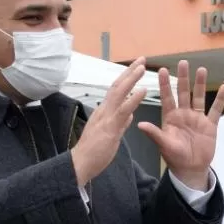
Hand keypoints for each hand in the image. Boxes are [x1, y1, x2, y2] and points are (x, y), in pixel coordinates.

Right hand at [71, 57, 151, 185]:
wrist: (81, 164)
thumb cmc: (94, 152)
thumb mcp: (110, 134)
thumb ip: (121, 123)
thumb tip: (130, 115)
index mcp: (104, 112)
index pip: (116, 90)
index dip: (126, 78)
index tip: (137, 68)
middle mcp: (104, 110)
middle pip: (117, 85)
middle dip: (130, 71)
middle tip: (142, 59)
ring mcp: (106, 117)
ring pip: (119, 92)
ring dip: (131, 78)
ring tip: (142, 67)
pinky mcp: (110, 127)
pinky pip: (123, 110)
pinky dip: (133, 98)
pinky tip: (142, 89)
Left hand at [137, 60, 223, 190]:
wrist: (191, 169)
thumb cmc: (175, 157)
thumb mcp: (164, 145)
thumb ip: (154, 133)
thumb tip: (139, 124)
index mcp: (170, 117)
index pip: (167, 97)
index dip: (165, 84)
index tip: (162, 70)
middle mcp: (183, 114)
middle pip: (183, 92)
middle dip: (183, 78)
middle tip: (183, 62)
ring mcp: (197, 118)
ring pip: (199, 97)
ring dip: (200, 84)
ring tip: (202, 69)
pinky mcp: (210, 125)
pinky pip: (215, 110)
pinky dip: (220, 100)